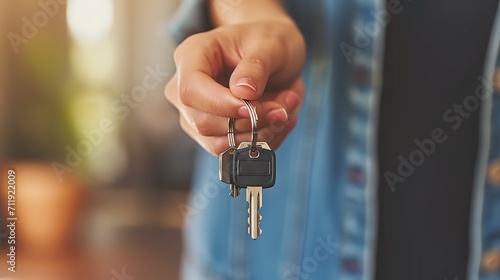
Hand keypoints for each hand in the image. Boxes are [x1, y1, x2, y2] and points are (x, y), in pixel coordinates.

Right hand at [165, 20, 305, 155]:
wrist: (273, 55)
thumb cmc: (268, 42)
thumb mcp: (271, 43)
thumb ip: (257, 65)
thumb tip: (243, 92)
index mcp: (192, 56)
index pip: (190, 90)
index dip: (221, 105)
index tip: (254, 107)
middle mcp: (187, 88)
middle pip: (203, 122)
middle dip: (248, 123)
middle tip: (282, 109)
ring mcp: (196, 114)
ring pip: (218, 143)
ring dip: (258, 135)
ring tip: (285, 111)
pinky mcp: (212, 134)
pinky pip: (233, 150)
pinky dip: (261, 141)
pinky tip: (278, 122)